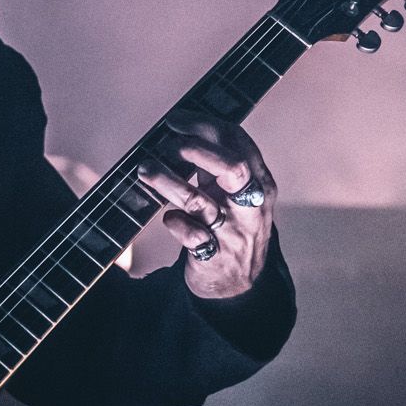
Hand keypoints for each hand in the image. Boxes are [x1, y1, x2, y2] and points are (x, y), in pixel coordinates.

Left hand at [137, 110, 277, 300]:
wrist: (240, 286)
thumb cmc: (233, 229)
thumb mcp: (235, 194)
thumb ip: (218, 166)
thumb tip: (183, 129)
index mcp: (259, 183)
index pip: (238, 142)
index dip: (204, 124)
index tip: (175, 119)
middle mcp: (250, 206)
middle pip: (232, 167)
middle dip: (196, 149)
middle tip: (166, 143)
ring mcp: (232, 232)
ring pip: (199, 200)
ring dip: (167, 181)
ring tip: (145, 170)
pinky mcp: (213, 256)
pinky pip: (190, 234)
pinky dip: (174, 221)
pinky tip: (169, 218)